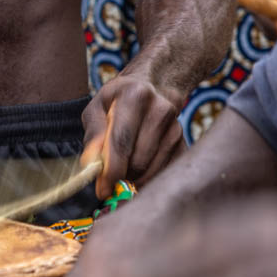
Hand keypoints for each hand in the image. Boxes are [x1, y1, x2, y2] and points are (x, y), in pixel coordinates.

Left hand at [82, 64, 183, 199]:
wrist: (155, 86)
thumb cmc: (120, 98)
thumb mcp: (98, 105)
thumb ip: (93, 133)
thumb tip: (92, 164)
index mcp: (135, 97)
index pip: (122, 142)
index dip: (111, 171)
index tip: (102, 190)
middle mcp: (160, 111)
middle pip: (138, 162)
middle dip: (121, 175)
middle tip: (111, 173)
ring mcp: (176, 127)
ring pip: (152, 171)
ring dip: (135, 178)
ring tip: (126, 166)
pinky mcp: (184, 142)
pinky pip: (165, 172)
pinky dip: (150, 177)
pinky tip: (141, 168)